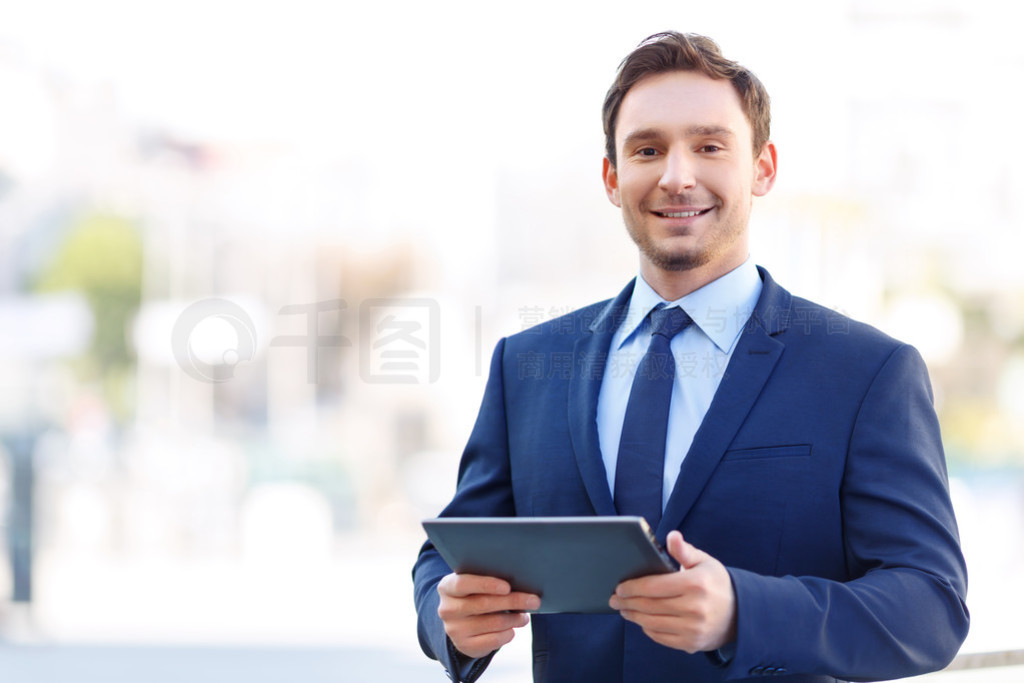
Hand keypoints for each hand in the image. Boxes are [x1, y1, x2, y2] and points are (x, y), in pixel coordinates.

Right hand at [437, 573, 540, 658]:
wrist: (460, 622)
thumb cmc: (474, 594)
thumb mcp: (474, 583)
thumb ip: (489, 579)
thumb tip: (520, 581)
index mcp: (447, 587)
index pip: (463, 583)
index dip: (486, 584)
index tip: (507, 587)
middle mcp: (447, 609)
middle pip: (484, 604)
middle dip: (513, 601)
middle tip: (534, 600)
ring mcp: (454, 630)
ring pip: (493, 623)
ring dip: (514, 619)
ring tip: (525, 615)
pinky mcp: (465, 646)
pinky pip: (494, 640)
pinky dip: (508, 633)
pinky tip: (512, 628)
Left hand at [609, 531, 736, 652]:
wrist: (740, 614)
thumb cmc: (716, 584)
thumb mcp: (704, 562)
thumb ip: (684, 551)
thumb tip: (671, 535)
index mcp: (695, 584)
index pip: (655, 586)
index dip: (633, 587)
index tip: (620, 586)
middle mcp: (694, 608)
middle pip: (650, 606)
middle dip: (627, 602)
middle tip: (614, 599)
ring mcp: (693, 628)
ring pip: (652, 623)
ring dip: (633, 616)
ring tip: (623, 610)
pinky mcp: (691, 643)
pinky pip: (661, 637)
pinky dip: (647, 629)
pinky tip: (641, 621)